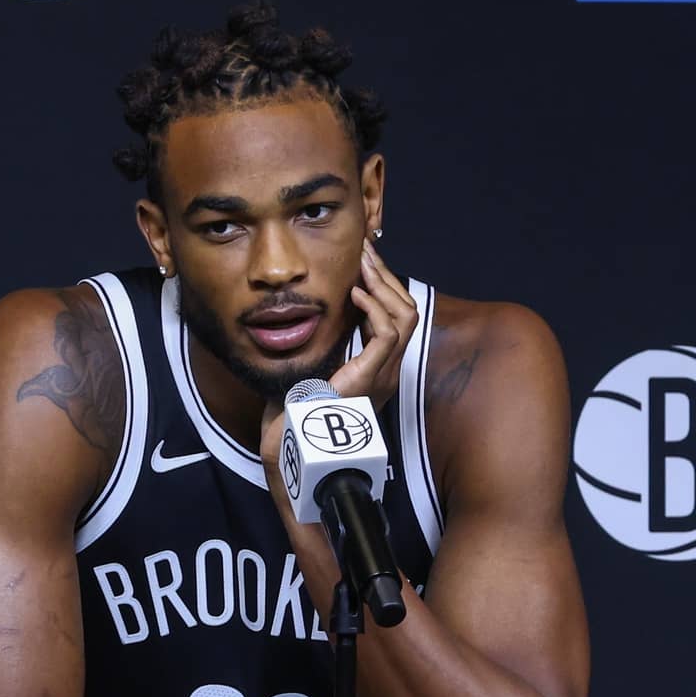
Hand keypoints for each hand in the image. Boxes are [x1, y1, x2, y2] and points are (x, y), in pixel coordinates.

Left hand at [260, 238, 419, 472]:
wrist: (288, 446)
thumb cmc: (294, 410)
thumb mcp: (312, 364)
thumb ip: (323, 340)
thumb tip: (316, 308)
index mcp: (377, 366)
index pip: (396, 315)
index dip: (384, 283)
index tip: (363, 257)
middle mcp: (386, 369)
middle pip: (406, 309)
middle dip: (387, 274)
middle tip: (365, 250)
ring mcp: (382, 374)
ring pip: (405, 316)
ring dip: (384, 283)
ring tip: (363, 263)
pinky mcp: (368, 378)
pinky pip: (387, 334)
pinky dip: (374, 308)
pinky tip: (355, 293)